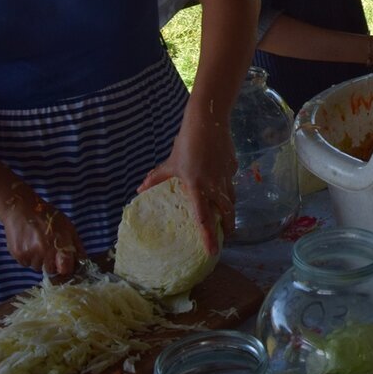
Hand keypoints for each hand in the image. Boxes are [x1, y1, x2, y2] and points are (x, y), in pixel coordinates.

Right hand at [0, 188, 85, 275]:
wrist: (21, 209)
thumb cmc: (48, 217)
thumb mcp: (68, 227)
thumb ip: (77, 245)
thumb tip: (83, 262)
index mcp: (61, 242)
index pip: (66, 269)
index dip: (66, 268)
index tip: (65, 264)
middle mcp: (45, 250)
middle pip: (51, 270)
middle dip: (52, 264)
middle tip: (50, 251)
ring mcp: (31, 253)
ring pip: (37, 268)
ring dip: (39, 261)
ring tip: (38, 245)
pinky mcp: (18, 255)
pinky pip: (26, 264)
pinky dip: (28, 258)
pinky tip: (28, 245)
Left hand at [140, 120, 236, 254]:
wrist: (208, 122)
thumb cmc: (186, 143)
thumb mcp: (170, 163)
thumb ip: (157, 178)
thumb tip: (139, 190)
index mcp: (197, 187)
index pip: (204, 218)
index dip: (208, 237)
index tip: (213, 252)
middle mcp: (215, 186)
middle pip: (226, 213)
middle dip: (227, 227)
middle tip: (226, 236)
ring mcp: (226, 176)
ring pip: (231, 199)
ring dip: (229, 210)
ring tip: (227, 216)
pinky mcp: (233, 167)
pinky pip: (230, 182)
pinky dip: (227, 187)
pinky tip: (221, 183)